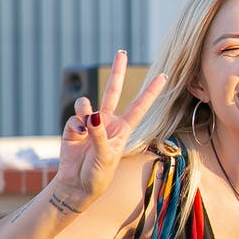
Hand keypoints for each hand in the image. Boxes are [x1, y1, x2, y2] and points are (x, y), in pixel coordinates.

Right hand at [53, 51, 166, 201]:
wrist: (77, 186)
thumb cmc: (98, 174)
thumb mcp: (106, 156)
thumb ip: (100, 135)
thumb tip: (91, 114)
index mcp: (123, 129)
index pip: (140, 106)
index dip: (152, 91)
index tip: (165, 75)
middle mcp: (107, 122)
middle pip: (113, 91)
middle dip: (117, 72)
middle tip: (121, 52)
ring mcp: (89, 123)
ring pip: (87, 102)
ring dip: (84, 108)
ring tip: (86, 123)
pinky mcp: (73, 128)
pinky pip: (74, 118)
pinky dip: (75, 125)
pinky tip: (77, 136)